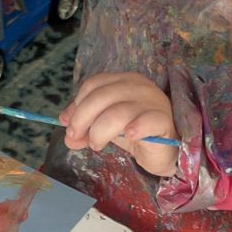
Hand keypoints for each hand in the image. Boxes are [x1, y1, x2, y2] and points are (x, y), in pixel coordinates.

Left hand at [60, 72, 178, 176]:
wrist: (163, 150)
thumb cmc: (134, 133)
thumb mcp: (104, 126)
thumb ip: (85, 127)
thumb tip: (68, 136)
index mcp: (123, 81)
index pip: (93, 85)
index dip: (77, 105)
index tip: (69, 125)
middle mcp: (138, 87)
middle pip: (101, 96)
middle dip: (82, 119)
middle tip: (76, 138)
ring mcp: (152, 103)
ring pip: (117, 112)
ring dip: (100, 131)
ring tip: (97, 145)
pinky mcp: (163, 121)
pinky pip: (148, 121)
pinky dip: (136, 128)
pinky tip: (130, 135)